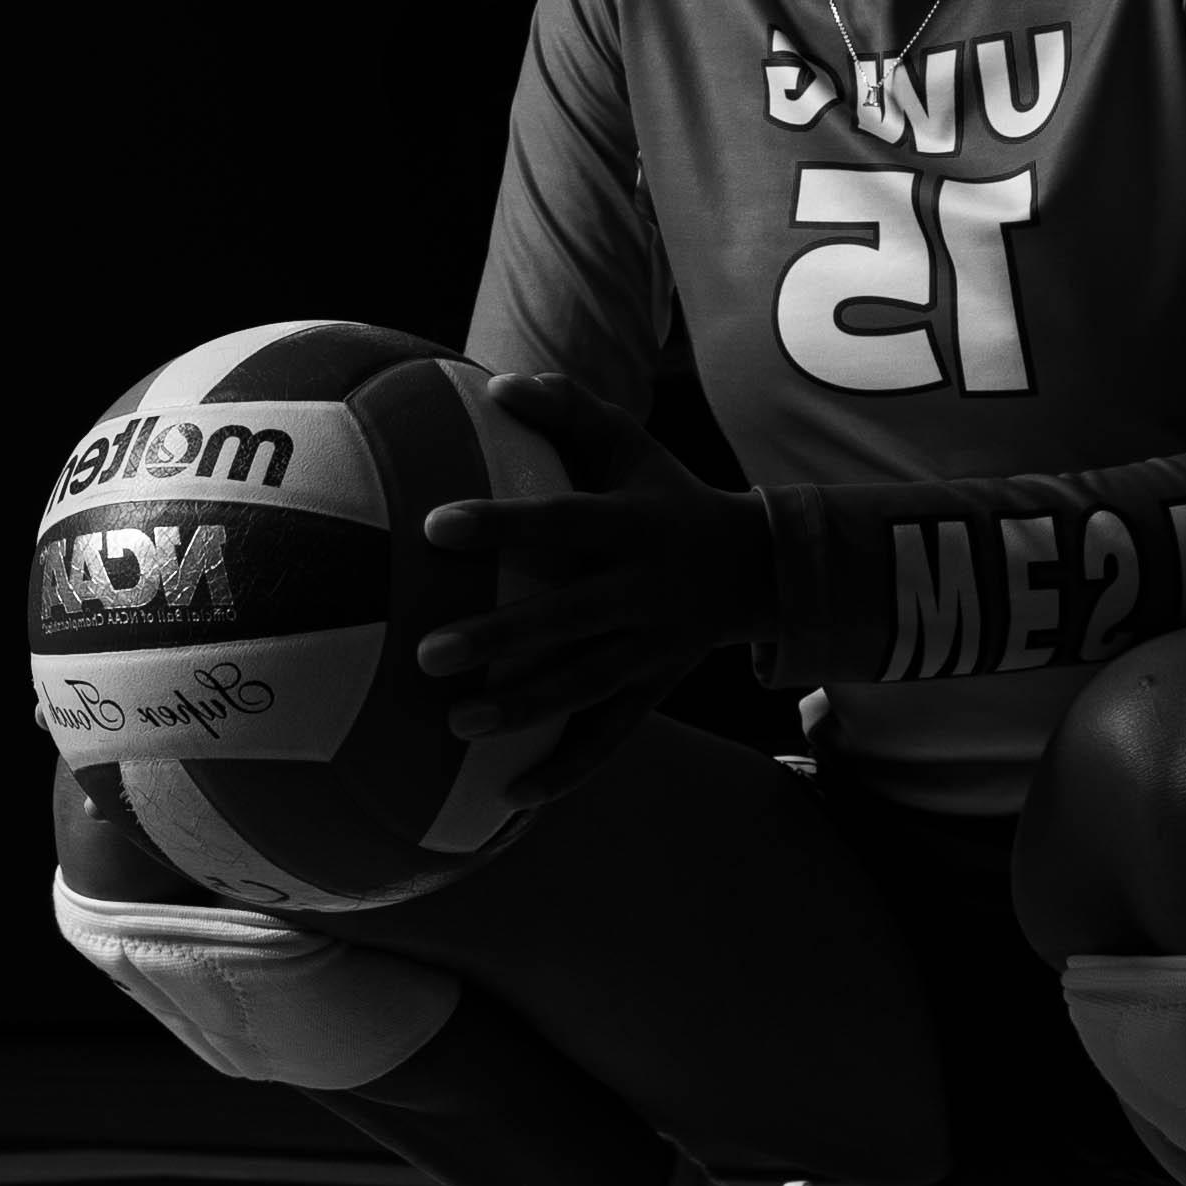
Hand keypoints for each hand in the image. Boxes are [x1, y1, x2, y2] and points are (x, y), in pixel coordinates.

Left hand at [411, 373, 776, 737]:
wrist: (757, 568)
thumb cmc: (666, 495)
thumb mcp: (631, 445)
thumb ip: (568, 409)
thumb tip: (496, 386)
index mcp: (632, 527)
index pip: (561, 522)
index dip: (502, 524)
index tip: (436, 527)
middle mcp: (642, 592)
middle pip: (567, 618)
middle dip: (500, 638)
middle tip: (428, 652)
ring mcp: (649, 649)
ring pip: (583, 686)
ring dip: (522, 710)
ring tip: (455, 724)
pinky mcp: (651, 692)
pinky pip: (607, 739)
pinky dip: (563, 772)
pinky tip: (508, 799)